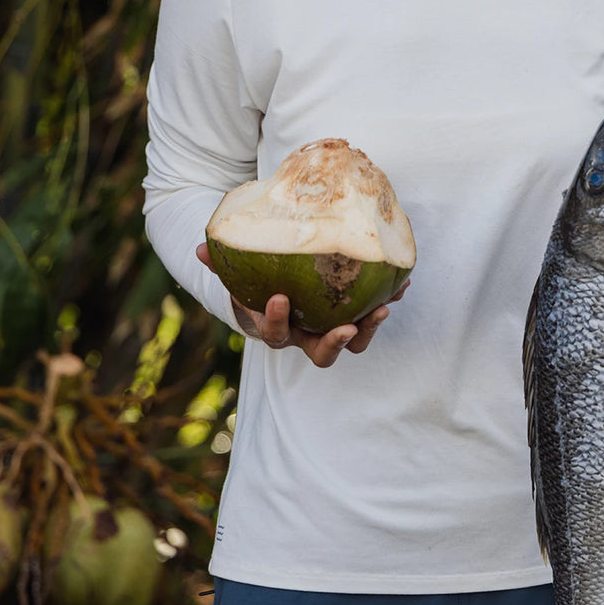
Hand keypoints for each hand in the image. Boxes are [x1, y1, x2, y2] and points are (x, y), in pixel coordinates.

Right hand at [197, 243, 407, 367]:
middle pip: (322, 354)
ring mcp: (333, 330)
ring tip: (384, 308)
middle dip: (335, 343)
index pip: (276, 334)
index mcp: (279, 328)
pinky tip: (402, 283)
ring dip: (370, 328)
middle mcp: (308, 336)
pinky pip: (373, 314)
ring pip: (354, 342)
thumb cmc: (258, 282)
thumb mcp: (239, 274)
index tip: (279, 298)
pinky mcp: (356, 316)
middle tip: (346, 328)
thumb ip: (222, 265)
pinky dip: (388, 300)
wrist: (279, 291)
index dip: (276, 321)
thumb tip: (201, 250)